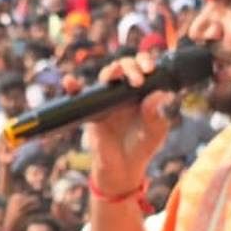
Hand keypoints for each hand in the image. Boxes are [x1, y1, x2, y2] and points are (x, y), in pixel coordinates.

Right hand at [83, 53, 171, 196]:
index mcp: (142, 92)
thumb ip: (156, 115)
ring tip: (114, 76)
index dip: (145, 61)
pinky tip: (70, 82)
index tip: (150, 70)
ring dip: (110, 71)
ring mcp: (106, 99)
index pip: (142, 67)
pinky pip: (79, 96)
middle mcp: (124, 91)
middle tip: (137, 81)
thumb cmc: (142, 147)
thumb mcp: (155, 133)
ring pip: (105, 76)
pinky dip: (72, 87)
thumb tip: (159, 94)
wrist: (124, 168)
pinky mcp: (92, 111)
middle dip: (130, 66)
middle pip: (124, 65)